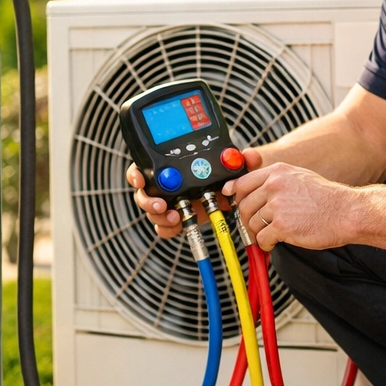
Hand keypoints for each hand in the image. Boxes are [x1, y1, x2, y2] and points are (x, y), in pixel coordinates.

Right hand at [127, 148, 263, 237]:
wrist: (234, 195)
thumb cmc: (228, 175)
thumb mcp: (235, 165)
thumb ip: (243, 160)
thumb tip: (249, 155)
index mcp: (173, 167)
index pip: (145, 167)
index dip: (137, 173)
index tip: (140, 178)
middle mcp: (167, 185)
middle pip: (143, 193)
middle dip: (147, 201)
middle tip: (161, 205)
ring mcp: (170, 203)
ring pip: (152, 212)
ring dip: (159, 217)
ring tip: (174, 218)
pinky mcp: (178, 219)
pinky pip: (165, 227)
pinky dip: (168, 229)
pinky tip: (178, 227)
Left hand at [223, 161, 356, 252]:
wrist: (346, 212)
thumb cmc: (326, 198)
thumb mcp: (299, 177)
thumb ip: (274, 182)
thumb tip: (248, 188)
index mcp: (278, 172)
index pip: (243, 182)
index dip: (235, 195)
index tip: (233, 202)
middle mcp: (275, 186)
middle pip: (244, 205)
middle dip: (249, 218)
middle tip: (259, 225)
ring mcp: (278, 205)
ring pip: (251, 223)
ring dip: (259, 232)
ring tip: (273, 233)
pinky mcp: (282, 225)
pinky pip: (261, 238)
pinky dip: (266, 244)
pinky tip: (277, 241)